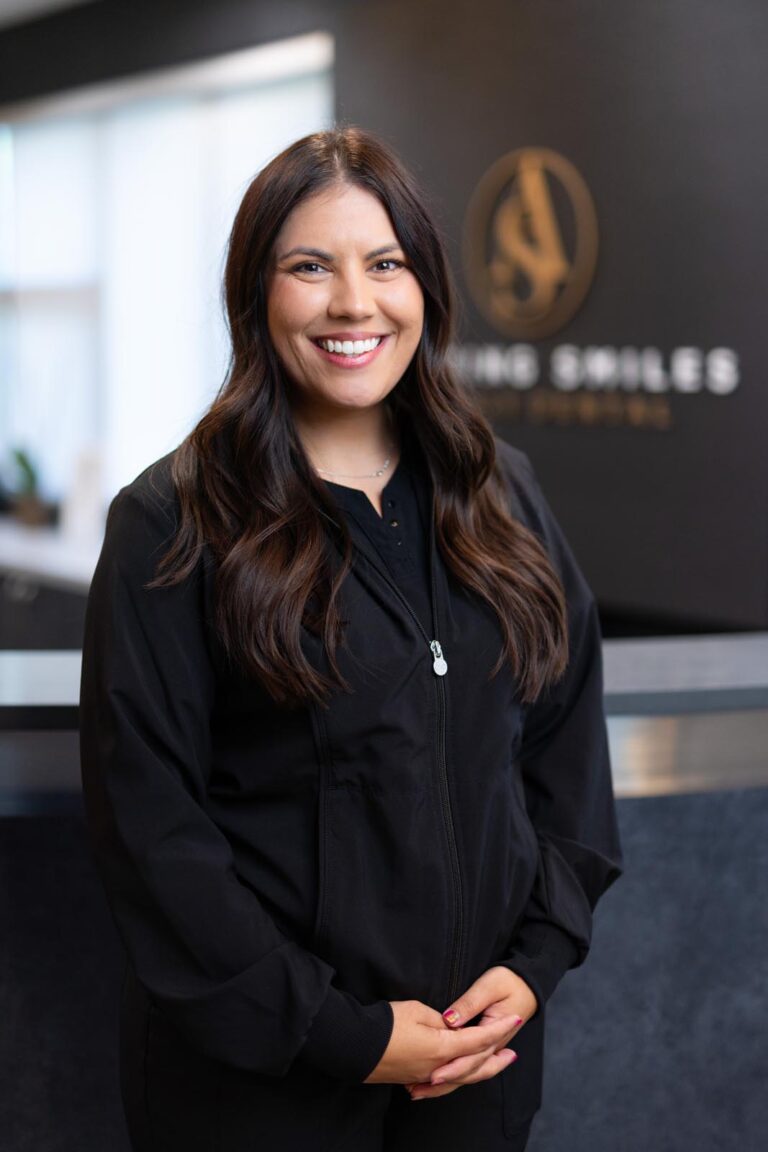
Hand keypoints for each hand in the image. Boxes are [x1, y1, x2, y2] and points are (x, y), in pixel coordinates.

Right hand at [363, 998, 521, 1086]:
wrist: (355, 1045)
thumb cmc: (386, 1024)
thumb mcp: (417, 1011)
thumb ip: (441, 1021)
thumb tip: (452, 1028)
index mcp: (442, 1049)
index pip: (478, 1039)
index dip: (499, 1028)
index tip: (515, 1019)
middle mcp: (438, 1068)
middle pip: (475, 1067)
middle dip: (496, 1059)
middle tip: (513, 1053)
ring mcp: (425, 1076)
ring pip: (461, 1077)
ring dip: (480, 1070)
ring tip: (493, 1063)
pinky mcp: (413, 1078)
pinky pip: (444, 1081)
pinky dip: (459, 1077)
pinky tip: (460, 1074)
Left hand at [405, 967, 537, 1100]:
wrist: (528, 984)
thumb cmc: (508, 982)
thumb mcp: (488, 987)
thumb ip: (470, 1004)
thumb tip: (450, 1020)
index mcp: (495, 1035)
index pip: (472, 1057)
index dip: (452, 1068)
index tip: (433, 1076)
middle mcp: (493, 1047)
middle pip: (469, 1070)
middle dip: (444, 1081)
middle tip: (418, 1090)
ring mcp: (490, 1048)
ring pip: (468, 1072)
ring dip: (446, 1083)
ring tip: (419, 1092)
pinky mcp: (484, 1045)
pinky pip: (469, 1064)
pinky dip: (453, 1074)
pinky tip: (434, 1080)